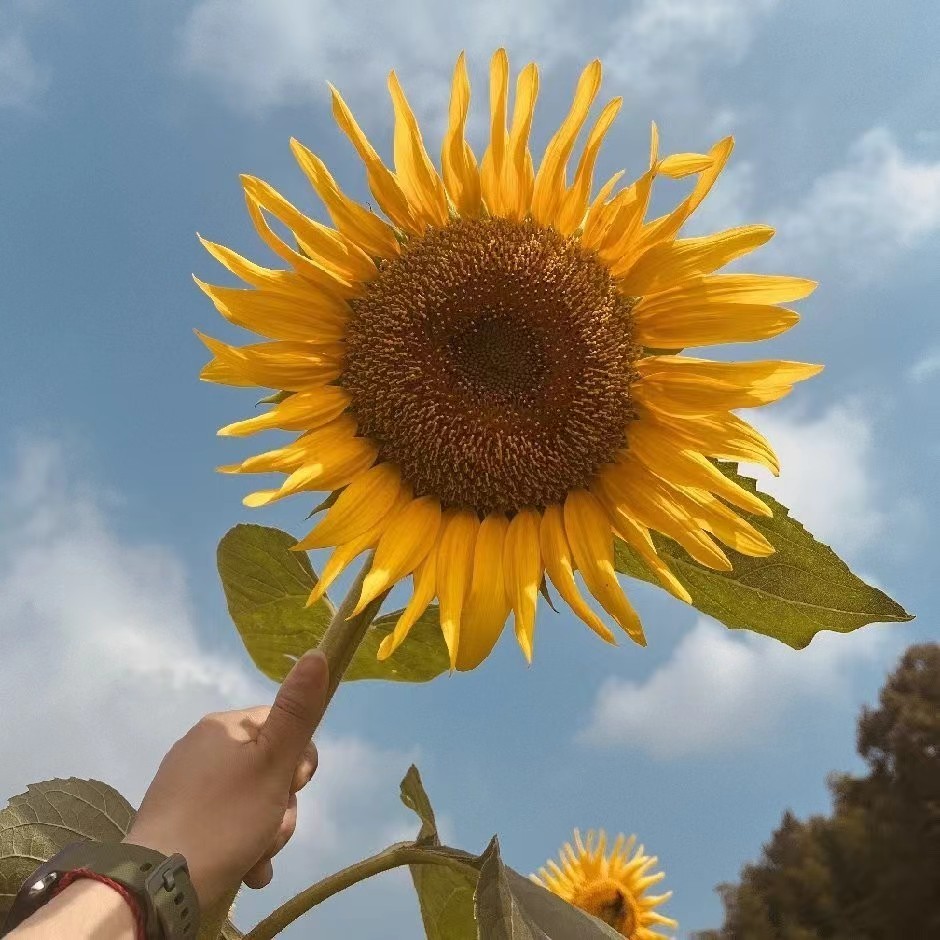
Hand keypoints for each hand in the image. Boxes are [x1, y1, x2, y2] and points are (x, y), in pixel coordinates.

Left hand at [122, 649, 328, 909]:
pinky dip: (242, 844)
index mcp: (223, 727)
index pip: (282, 725)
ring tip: (257, 855)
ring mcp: (186, 786)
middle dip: (281, 803)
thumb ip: (298, 712)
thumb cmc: (225, 817)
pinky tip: (248, 868)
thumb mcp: (273, 763)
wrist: (159, 884)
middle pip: (268, 767)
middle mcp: (202, 748)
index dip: (299, 758)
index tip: (296, 785)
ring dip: (266, 829)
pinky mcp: (178, 820)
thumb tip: (317, 653)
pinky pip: (226, 823)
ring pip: (251, 799)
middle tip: (273, 826)